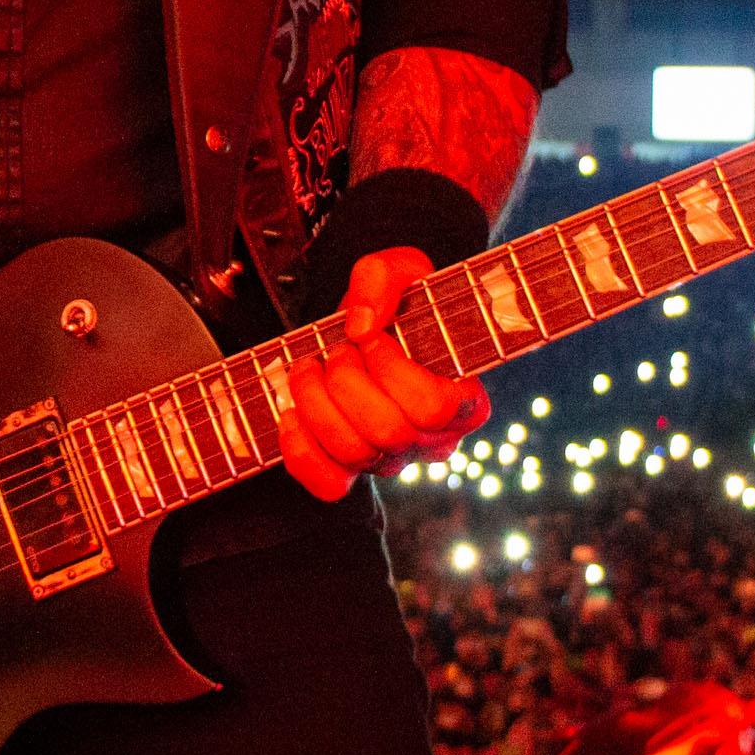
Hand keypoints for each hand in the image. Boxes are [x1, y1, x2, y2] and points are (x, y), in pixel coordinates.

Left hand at [283, 246, 489, 500]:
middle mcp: (433, 440)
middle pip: (390, 433)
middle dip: (347, 381)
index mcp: (463, 399)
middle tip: (337, 350)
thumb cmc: (395, 304)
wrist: (364, 331)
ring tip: (309, 368)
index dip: (393, 370)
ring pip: (355, 454)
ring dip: (316, 402)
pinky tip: (291, 414)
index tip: (373, 338)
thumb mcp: (400, 269)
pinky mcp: (352, 473)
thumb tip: (362, 324)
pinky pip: (330, 485)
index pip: (435, 407)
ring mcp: (392, 460)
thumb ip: (384, 277)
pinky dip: (302, 450)